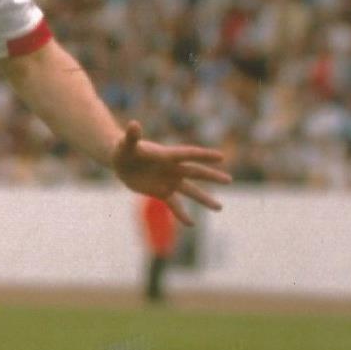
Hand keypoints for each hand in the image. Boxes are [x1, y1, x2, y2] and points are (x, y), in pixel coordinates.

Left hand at [110, 121, 230, 226]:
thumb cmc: (123, 149)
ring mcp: (170, 181)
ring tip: (220, 208)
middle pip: (196, 173)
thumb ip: (132, 136)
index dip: (204, 156)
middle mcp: (173, 168)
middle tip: (229, 180)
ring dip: (205, 200)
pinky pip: (175, 205)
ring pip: (191, 192)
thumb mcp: (125, 144)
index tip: (221, 157)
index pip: (189, 154)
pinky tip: (191, 225)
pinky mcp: (162, 193)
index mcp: (167, 155)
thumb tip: (133, 125)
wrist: (121, 162)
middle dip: (212, 177)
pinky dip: (182, 215)